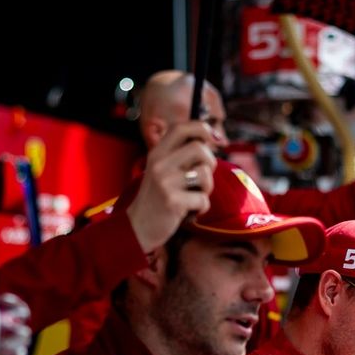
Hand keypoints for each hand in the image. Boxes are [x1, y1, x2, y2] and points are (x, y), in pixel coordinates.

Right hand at [128, 121, 216, 252]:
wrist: (138, 228)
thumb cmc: (158, 198)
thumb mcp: (162, 170)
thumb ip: (180, 155)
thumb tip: (213, 140)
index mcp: (157, 152)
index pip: (182, 127)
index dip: (203, 129)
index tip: (216, 141)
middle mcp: (159, 163)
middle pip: (200, 148)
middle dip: (210, 163)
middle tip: (202, 178)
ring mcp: (165, 182)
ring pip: (205, 174)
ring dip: (207, 188)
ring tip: (195, 196)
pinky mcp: (172, 201)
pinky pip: (203, 200)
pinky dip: (201, 208)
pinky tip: (189, 212)